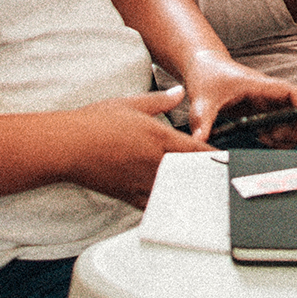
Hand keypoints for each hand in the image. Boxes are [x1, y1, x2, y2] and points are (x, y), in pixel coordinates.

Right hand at [63, 88, 210, 208]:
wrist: (68, 146)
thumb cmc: (95, 123)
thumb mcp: (131, 104)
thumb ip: (161, 101)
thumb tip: (180, 93)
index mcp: (159, 137)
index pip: (196, 149)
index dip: (214, 156)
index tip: (228, 160)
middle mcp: (155, 161)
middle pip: (190, 173)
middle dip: (205, 176)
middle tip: (221, 180)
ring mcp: (143, 181)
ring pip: (176, 191)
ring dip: (188, 192)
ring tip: (204, 195)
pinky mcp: (129, 195)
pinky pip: (155, 203)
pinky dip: (166, 203)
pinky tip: (173, 205)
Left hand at [176, 56, 296, 145]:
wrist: (203, 66)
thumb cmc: (207, 74)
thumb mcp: (202, 99)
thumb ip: (202, 120)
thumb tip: (200, 140)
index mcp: (260, 86)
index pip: (293, 93)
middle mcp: (267, 94)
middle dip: (295, 130)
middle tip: (275, 140)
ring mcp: (265, 103)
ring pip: (289, 121)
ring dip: (285, 136)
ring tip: (265, 140)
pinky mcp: (259, 111)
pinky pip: (278, 125)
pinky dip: (276, 136)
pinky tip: (261, 139)